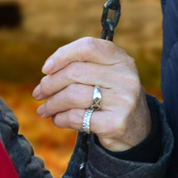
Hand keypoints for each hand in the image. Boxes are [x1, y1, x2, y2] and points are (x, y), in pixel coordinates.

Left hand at [32, 38, 150, 151]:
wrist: (138, 130)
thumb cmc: (112, 97)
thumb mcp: (107, 75)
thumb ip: (83, 66)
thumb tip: (47, 71)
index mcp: (121, 59)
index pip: (87, 47)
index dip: (62, 55)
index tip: (46, 68)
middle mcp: (125, 77)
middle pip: (74, 73)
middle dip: (50, 84)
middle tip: (39, 92)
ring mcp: (122, 100)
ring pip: (72, 96)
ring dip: (52, 103)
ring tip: (44, 109)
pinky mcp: (115, 123)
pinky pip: (76, 117)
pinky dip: (61, 119)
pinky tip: (57, 119)